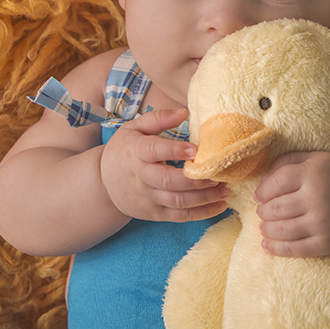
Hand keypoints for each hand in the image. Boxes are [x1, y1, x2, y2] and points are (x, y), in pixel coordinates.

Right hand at [101, 108, 228, 221]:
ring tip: (226, 189)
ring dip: (205, 198)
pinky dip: (202, 213)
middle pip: (169, 181)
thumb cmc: (124, 150)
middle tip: (219, 173)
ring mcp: (148, 198)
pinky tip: (220, 205)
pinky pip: (180, 216)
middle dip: (196, 179)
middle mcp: (142, 177)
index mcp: (137, 152)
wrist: (103, 183)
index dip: (174, 150)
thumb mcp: (134, 128)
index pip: (154, 150)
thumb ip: (158, 118)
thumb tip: (184, 112)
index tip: (195, 149)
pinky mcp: (155, 214)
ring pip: (177, 201)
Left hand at [253, 151, 329, 257]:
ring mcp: (323, 222)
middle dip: (263, 212)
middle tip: (262, 212)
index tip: (258, 197)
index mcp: (314, 172)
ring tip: (264, 227)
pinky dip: (276, 249)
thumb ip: (287, 161)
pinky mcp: (326, 243)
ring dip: (266, 229)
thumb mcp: (315, 159)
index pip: (276, 183)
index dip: (262, 192)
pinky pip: (294, 249)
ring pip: (281, 230)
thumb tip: (261, 181)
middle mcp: (318, 197)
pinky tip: (266, 245)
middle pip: (275, 208)